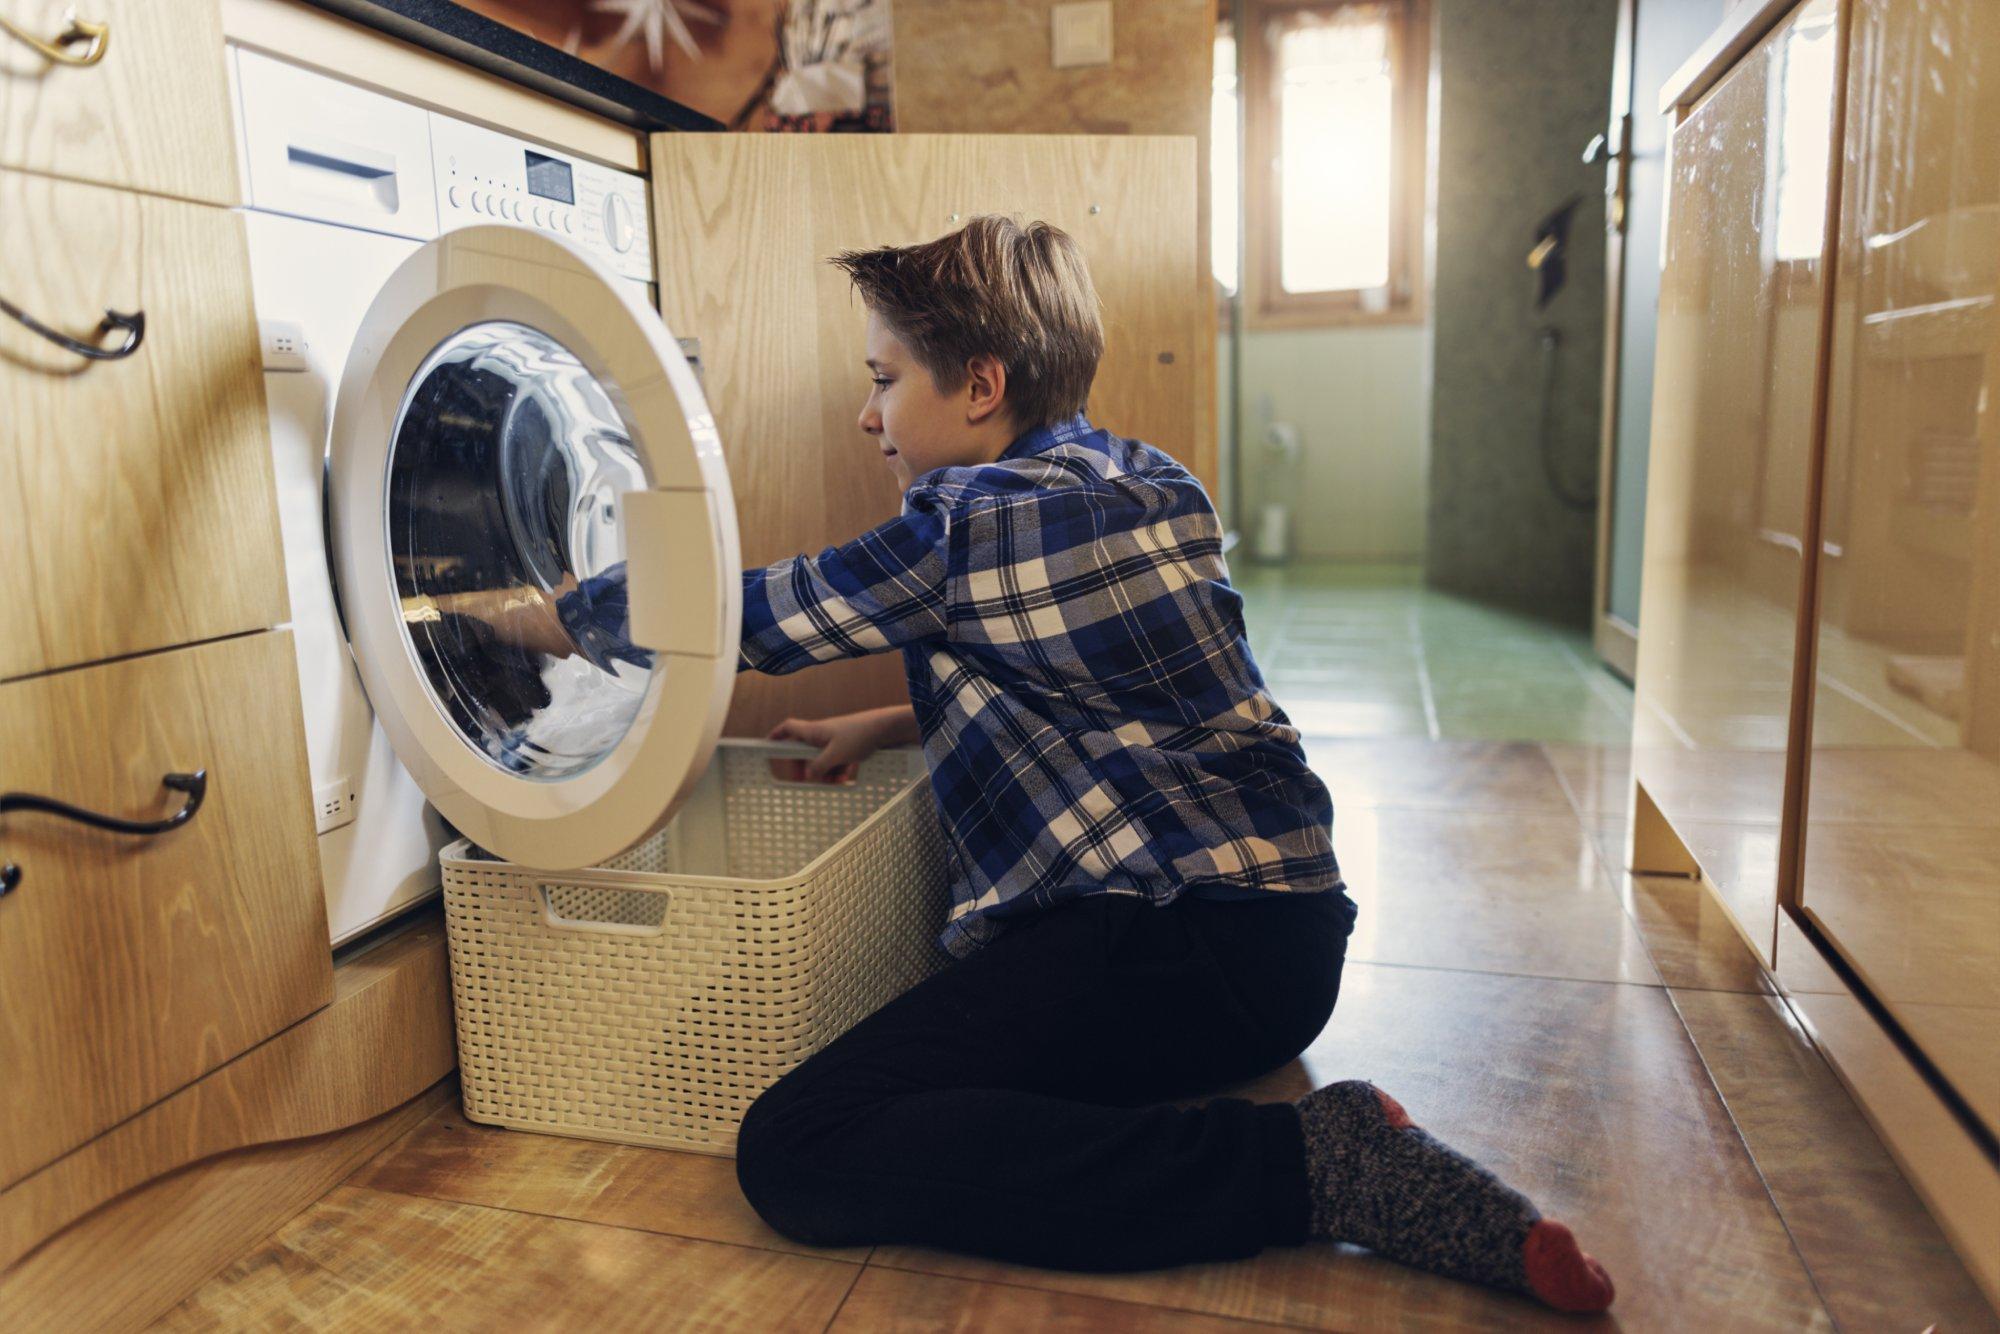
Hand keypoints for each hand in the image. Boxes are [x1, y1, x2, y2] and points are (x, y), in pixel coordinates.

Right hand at [767, 706, 915, 783]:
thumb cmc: (860, 735)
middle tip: (806, 781)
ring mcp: (836, 739)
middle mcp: (822, 733)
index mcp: (814, 731)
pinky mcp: (849, 745)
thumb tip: (807, 775)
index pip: (788, 728)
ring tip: (835, 783)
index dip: (776, 736)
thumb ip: (819, 767)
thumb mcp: (836, 755)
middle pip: (805, 750)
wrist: (887, 728)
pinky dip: (839, 770)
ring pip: (823, 758)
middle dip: (806, 767)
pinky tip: (846, 778)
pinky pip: (837, 760)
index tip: (768, 746)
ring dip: (826, 772)